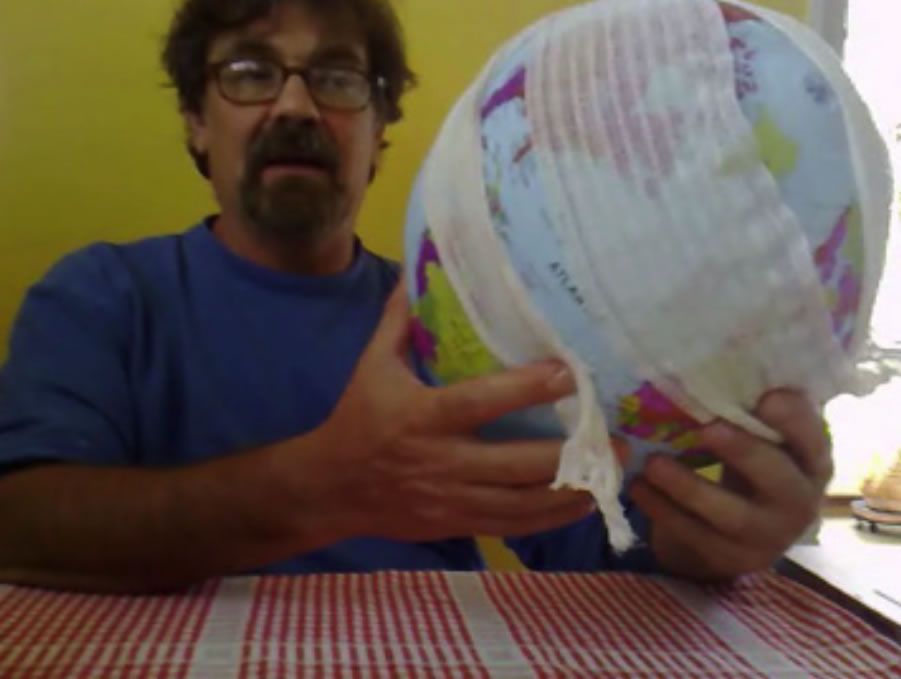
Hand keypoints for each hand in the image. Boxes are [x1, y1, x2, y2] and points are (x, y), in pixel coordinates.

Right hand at [305, 281, 594, 542]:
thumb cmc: (358, 418)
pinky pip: (511, 526)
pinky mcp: (456, 524)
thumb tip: (418, 274)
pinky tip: (581, 503)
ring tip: (610, 472)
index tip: (571, 373)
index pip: (481, 402)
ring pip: (522, 503)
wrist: (330, 488)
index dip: (527, 389)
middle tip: (614, 437)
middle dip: (570, 455)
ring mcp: (451, 499)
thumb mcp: (372, 365)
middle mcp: (442, 462)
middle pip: (516, 464)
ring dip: (571, 490)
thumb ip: (399, 322)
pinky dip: (550, 517)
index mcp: (423, 417)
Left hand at [629, 391, 832, 581]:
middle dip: (744, 452)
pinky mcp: (729, 557)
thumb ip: (745, 411)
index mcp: (810, 461)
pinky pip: (694, 535)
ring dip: (689, 487)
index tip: (768, 397)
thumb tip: (705, 365)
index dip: (795, 419)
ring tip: (654, 463)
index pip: (814, 438)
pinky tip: (637, 487)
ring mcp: (766, 537)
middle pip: (779, 479)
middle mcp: (798, 501)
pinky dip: (662, 510)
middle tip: (708, 427)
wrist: (734, 534)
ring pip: (731, 515)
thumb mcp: (757, 439)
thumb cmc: (747, 466)